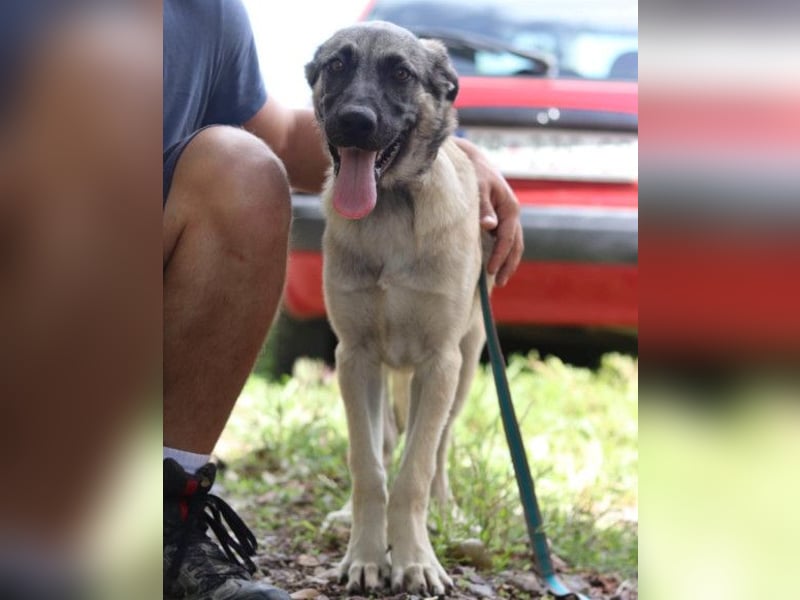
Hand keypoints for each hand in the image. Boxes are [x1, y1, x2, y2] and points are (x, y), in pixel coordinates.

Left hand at [455, 138, 522, 286]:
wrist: (473, 160)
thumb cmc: (474, 173)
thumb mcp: (477, 187)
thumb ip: (483, 208)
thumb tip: (490, 226)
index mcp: (510, 207)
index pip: (507, 238)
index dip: (500, 256)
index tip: (490, 271)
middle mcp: (512, 213)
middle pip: (516, 244)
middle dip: (508, 264)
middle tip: (499, 283)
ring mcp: (508, 216)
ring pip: (513, 243)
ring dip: (508, 261)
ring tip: (499, 279)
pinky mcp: (500, 218)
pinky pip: (505, 239)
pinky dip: (503, 253)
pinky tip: (494, 264)